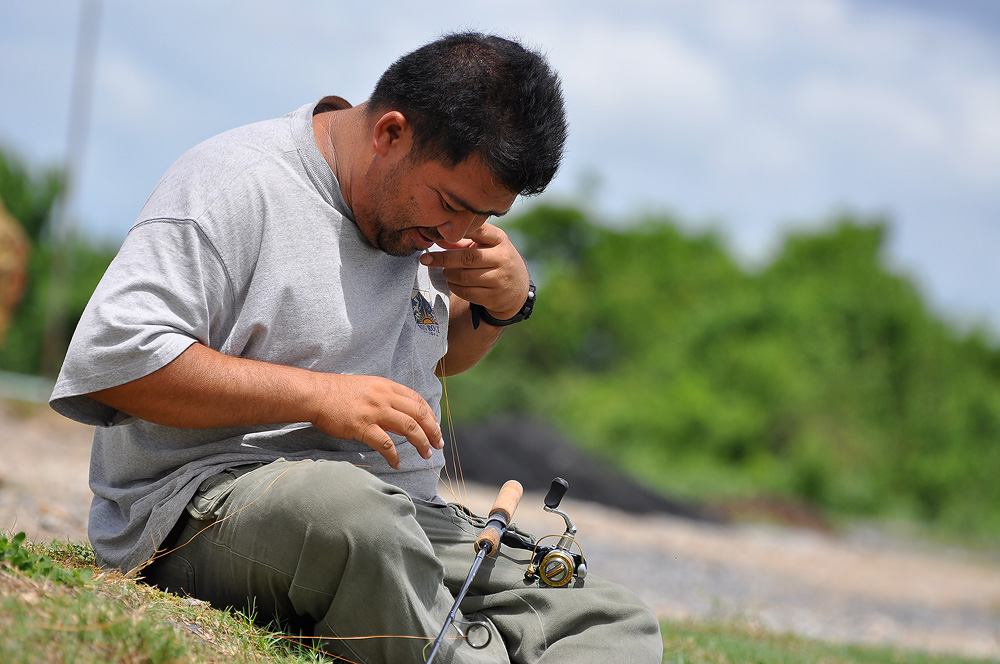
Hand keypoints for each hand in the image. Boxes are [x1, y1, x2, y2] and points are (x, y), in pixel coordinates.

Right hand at [310, 374, 443, 469]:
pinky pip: (385, 444)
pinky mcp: (362, 426)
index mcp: (387, 386)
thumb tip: (401, 412)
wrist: (315, 393)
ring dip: (421, 442)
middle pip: (419, 414)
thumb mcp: (368, 386)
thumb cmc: (338, 392)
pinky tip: (397, 463)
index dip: (430, 415)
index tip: (435, 427)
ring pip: (408, 427)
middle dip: (433, 430)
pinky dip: (394, 455)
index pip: (418, 400)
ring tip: (426, 454)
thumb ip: (386, 396)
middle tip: (438, 444)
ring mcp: (374, 411)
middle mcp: (384, 396)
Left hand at [419, 222, 529, 318]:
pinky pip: (467, 292)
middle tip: (427, 259)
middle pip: (468, 257)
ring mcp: (500, 279)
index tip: (440, 232)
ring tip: (444, 271)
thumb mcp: (487, 246)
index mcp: (500, 240)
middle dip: (443, 258)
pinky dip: (454, 287)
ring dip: (448, 274)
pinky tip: (452, 282)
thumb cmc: (495, 260)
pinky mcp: (494, 296)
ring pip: (465, 277)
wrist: (517, 289)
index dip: (459, 231)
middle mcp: (503, 258)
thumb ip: (463, 241)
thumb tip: (438, 238)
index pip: (479, 230)